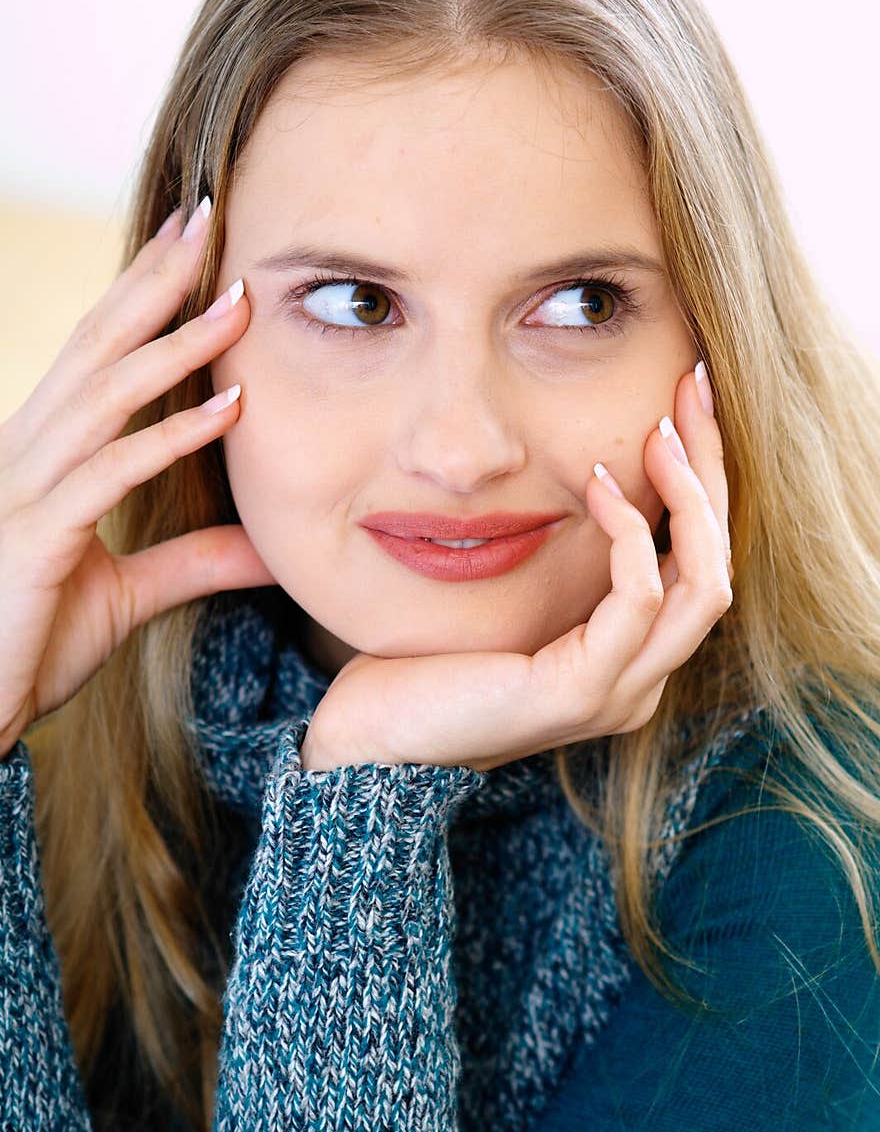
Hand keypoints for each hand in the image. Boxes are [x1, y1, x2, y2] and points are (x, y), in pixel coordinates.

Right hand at [0, 200, 275, 757]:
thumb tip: (268, 545)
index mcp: (44, 456)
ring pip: (106, 395)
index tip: (194, 245)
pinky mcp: (38, 537)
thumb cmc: (29, 645)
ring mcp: (27, 489)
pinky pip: (113, 473)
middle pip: (97, 347)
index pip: (97, 357)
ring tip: (238, 299)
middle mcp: (29, 454)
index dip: (142, 295)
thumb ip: (193, 562)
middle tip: (209, 219)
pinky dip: (174, 439)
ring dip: (176, 344)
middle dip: (154, 280)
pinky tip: (230, 410)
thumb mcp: (128, 595)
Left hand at [302, 363, 732, 771]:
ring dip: (690, 497)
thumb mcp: (511, 598)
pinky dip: (628, 535)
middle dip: (712, 470)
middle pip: (719, 564)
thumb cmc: (428, 663)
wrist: (372, 741)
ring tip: (657, 432)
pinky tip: (593, 485)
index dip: (706, 478)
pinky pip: (637, 600)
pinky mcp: (580, 693)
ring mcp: (619, 693)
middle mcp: (640, 681)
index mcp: (630, 660)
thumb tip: (581, 472)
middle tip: (692, 390)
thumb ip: (560, 561)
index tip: (687, 399)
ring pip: (704, 583)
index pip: (700, 561)